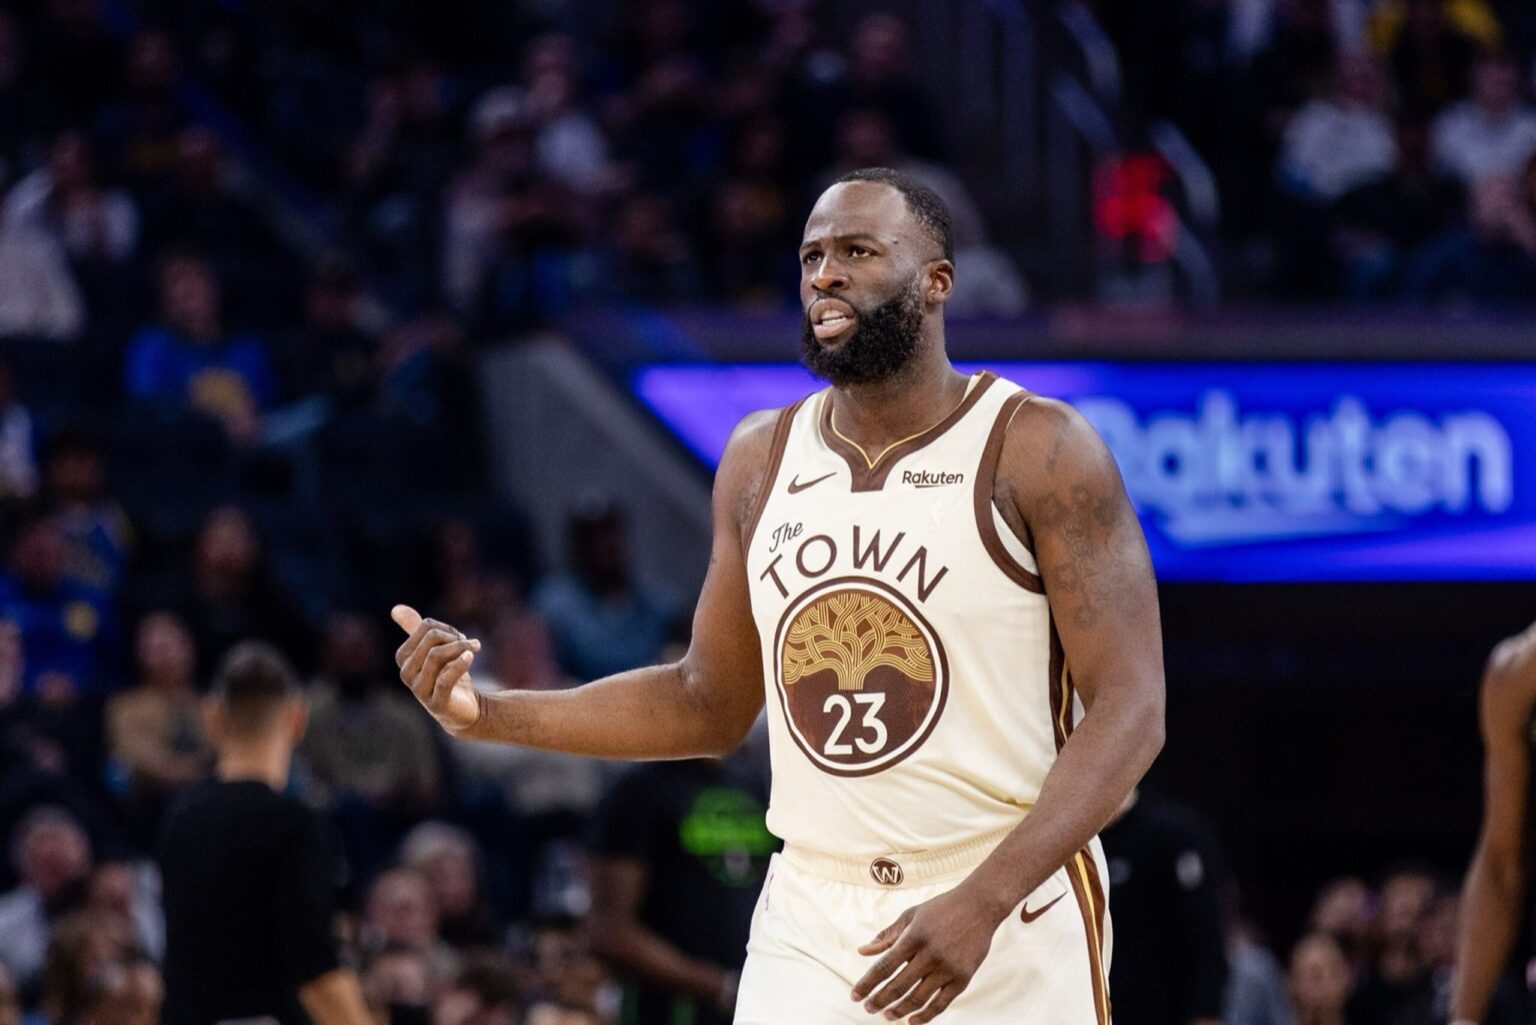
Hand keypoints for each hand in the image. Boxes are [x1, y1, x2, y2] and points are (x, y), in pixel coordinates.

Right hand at [391, 605, 482, 734]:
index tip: (459, 637)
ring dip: (462, 648)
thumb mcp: (435, 649)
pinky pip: (445, 679)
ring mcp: (419, 690)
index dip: (446, 628)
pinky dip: (460, 664)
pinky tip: (471, 657)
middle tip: (471, 644)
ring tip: (476, 648)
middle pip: (431, 639)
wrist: (465, 709)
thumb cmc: (448, 675)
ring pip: (437, 656)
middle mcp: (406, 673)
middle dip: (455, 637)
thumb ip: (416, 630)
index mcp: (403, 657)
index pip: (425, 627)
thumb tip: (396, 608)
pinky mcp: (436, 704)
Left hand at [851, 884, 1004, 1021]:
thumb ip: (887, 936)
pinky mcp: (963, 978)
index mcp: (914, 936)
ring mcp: (948, 968)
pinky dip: (925, 1016)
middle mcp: (930, 954)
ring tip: (887, 1016)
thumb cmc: (940, 909)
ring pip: (918, 999)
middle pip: (898, 986)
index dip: (867, 984)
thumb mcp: (911, 915)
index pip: (884, 967)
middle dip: (879, 1000)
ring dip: (899, 1011)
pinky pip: (941, 1004)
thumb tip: (862, 952)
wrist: (979, 906)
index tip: (854, 996)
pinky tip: (911, 1021)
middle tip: (868, 1008)